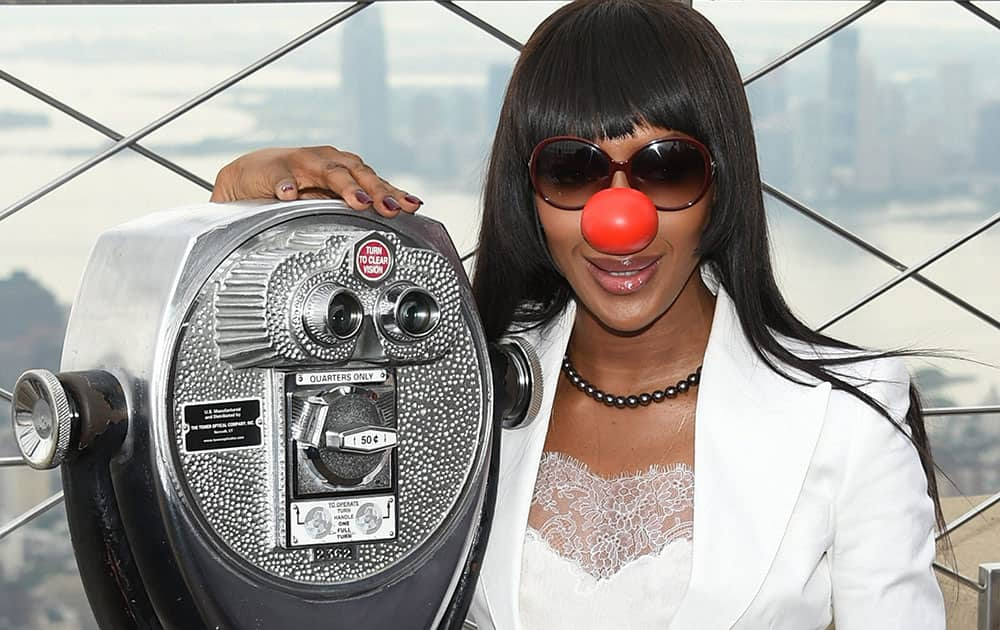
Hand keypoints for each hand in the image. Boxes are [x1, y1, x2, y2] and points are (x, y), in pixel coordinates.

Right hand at [210, 146, 422, 216]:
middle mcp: (327, 161)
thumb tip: (389, 222)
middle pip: (357, 172)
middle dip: (376, 190)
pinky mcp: (272, 169)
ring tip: (357, 202)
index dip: (393, 192)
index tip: (412, 207)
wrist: (249, 175)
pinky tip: (290, 194)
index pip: (374, 179)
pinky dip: (286, 185)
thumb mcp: (327, 197)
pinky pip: (281, 177)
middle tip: (390, 207)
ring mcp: (300, 163)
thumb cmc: (296, 185)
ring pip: (327, 172)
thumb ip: (354, 205)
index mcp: (343, 167)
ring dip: (345, 186)